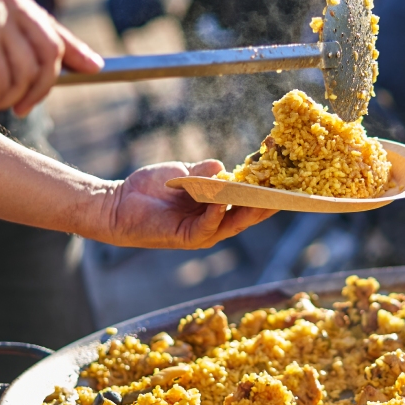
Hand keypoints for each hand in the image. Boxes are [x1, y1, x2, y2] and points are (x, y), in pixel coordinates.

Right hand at [0, 0, 102, 115]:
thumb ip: (20, 44)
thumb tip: (69, 63)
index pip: (50, 25)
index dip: (75, 50)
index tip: (94, 67)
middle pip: (48, 52)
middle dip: (39, 87)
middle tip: (24, 107)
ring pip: (25, 72)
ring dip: (4, 96)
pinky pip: (0, 82)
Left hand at [104, 160, 276, 248]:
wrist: (119, 204)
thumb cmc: (152, 189)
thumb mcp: (183, 175)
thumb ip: (203, 173)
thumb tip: (222, 167)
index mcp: (217, 208)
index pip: (247, 201)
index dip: (265, 190)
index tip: (283, 177)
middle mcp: (213, 223)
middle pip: (247, 216)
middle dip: (266, 204)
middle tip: (285, 191)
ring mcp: (201, 232)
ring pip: (231, 224)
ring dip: (246, 212)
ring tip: (262, 198)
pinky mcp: (185, 238)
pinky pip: (205, 228)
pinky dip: (214, 216)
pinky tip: (221, 204)